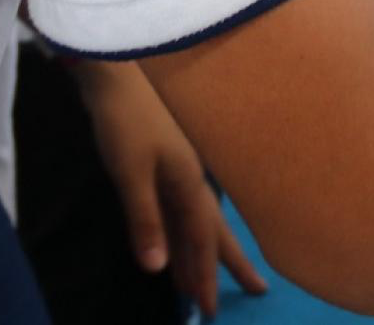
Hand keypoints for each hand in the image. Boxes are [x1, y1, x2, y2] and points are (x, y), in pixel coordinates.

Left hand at [67, 57, 267, 316]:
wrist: (116, 71)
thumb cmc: (124, 120)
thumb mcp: (130, 173)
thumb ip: (144, 220)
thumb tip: (156, 270)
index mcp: (189, 181)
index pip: (202, 238)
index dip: (204, 273)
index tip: (211, 307)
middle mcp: (192, 177)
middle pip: (215, 229)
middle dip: (231, 262)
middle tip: (257, 290)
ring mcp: (182, 167)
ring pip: (201, 218)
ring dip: (207, 248)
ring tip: (217, 275)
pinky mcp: (167, 161)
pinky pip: (184, 206)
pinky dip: (185, 229)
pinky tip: (182, 236)